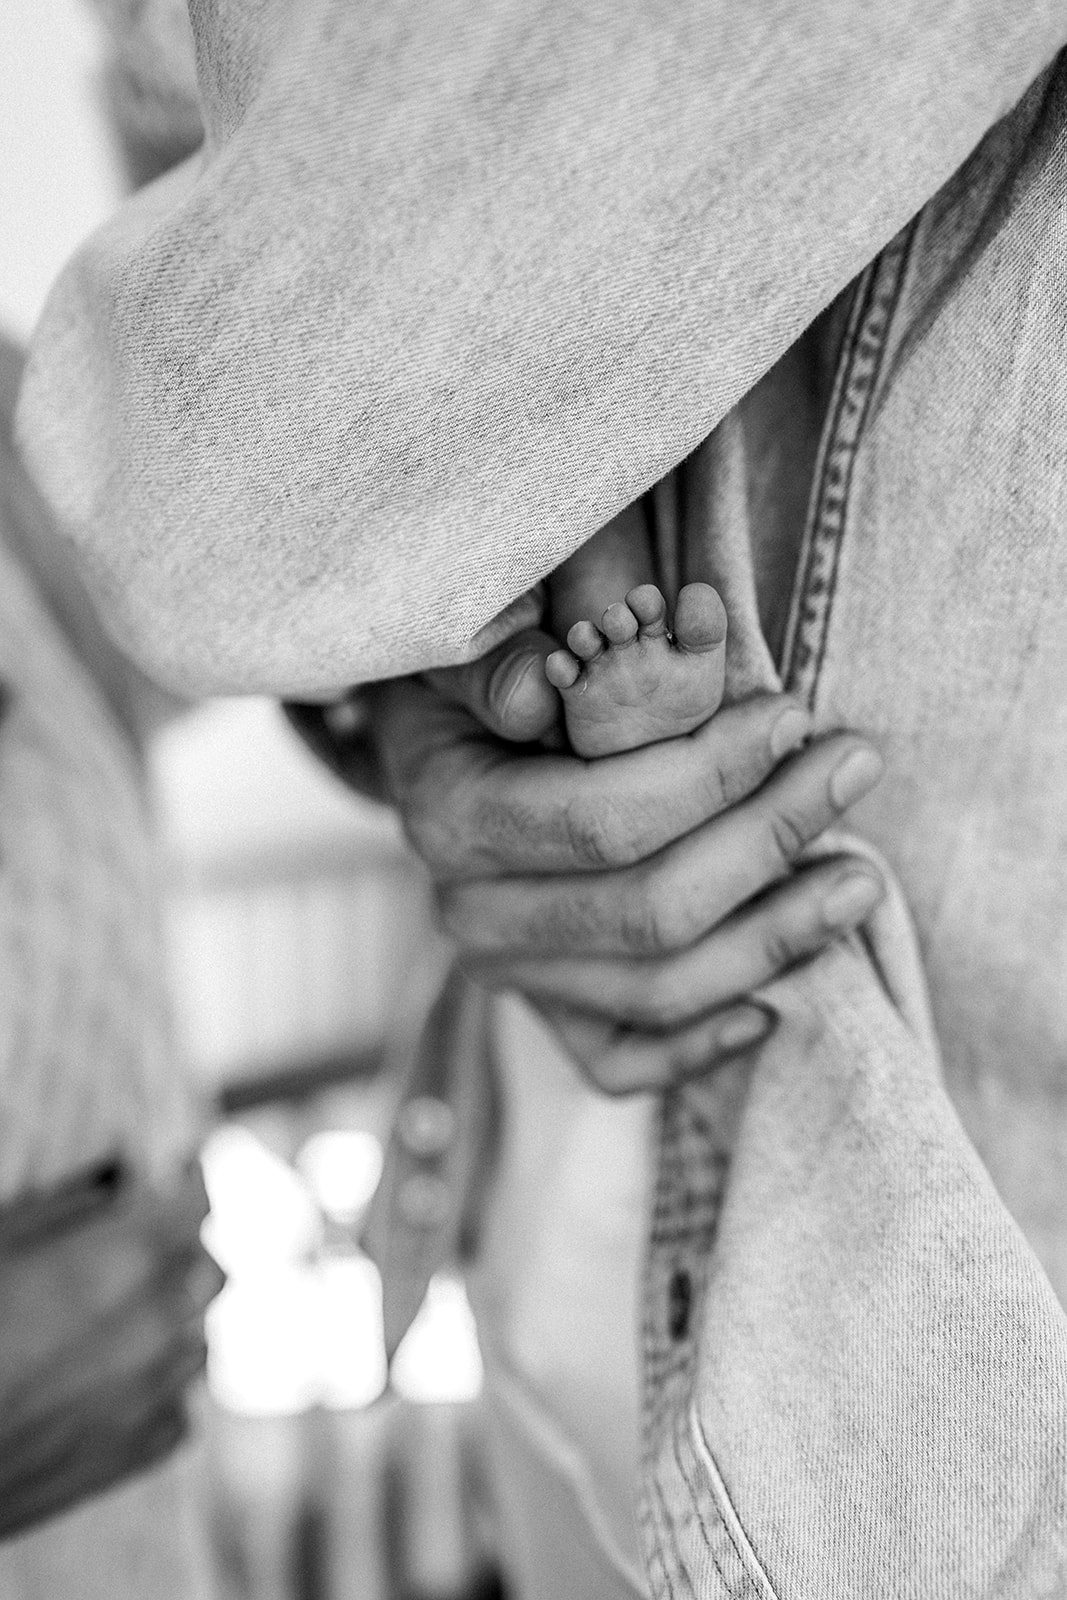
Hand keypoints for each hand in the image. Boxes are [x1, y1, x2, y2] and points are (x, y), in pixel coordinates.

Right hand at [0, 1160, 223, 1539]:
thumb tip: (113, 1199)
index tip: (179, 1178)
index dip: (188, 1186)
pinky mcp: (145, 1448)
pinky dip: (158, 1388)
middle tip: (142, 1253)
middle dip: (183, 1255)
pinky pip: (180, 1401)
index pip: (197, 1205)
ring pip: (199, 1338)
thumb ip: (72, 1214)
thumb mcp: (2, 1244)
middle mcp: (158, 1324)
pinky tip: (110, 1382)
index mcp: (125, 1261)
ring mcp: (158, 1390)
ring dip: (172, 1323)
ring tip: (116, 1323)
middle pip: (211, 1271)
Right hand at [361, 646, 884, 1093]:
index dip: (710, 775)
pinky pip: (623, 1062)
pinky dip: (702, 1045)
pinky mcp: (545, 1011)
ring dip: (773, 937)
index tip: (793, 716)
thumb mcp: (473, 645)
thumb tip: (537, 689)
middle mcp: (473, 912)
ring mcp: (509, 972)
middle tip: (852, 767)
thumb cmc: (477, 682)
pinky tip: (776, 1005)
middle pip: (649, 911)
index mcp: (452, 815)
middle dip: (768, 840)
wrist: (434, 751)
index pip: (601, 820)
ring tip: (860, 877)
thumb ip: (505, 663)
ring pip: (657, 989)